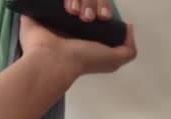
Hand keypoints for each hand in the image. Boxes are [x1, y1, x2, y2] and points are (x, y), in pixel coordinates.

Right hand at [19, 1, 135, 77]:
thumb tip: (128, 28)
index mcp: (89, 32)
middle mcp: (73, 22)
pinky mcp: (41, 9)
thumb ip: (128, 48)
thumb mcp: (114, 60)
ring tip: (72, 11)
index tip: (103, 16)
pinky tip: (66, 5)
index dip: (102, 7)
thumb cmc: (83, 59)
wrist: (53, 59)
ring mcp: (56, 14)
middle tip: (86, 17)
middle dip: (90, 3)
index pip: (98, 8)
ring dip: (77, 0)